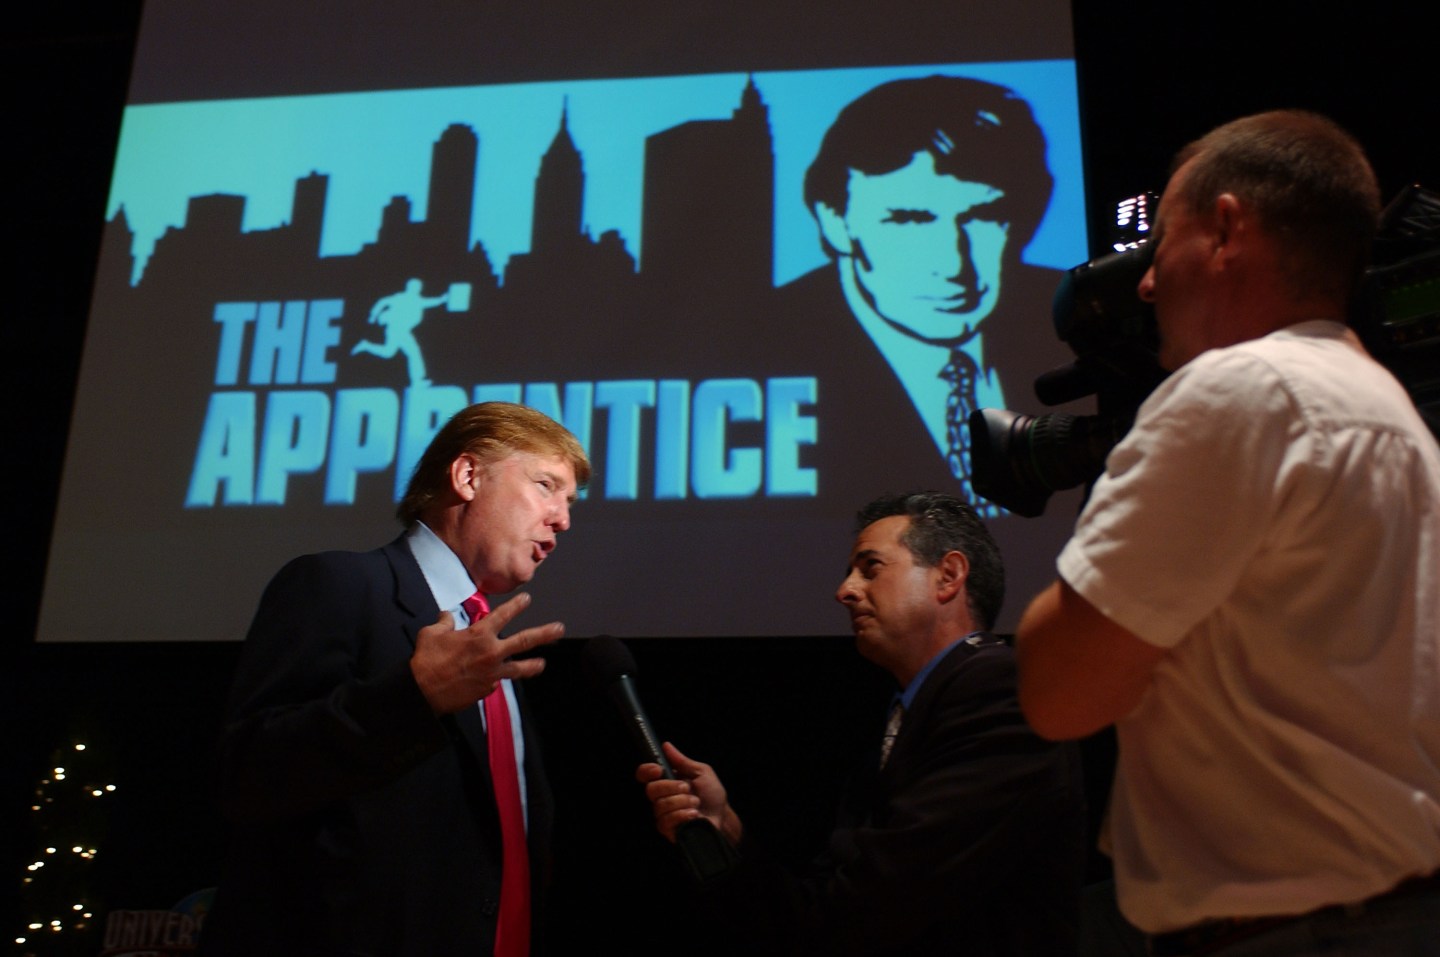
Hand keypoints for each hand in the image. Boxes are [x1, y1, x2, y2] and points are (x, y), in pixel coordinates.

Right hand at [409, 592, 562, 713]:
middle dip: (544, 634)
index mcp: (479, 635)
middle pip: (524, 641)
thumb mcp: (431, 633)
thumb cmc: (426, 660)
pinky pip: (495, 681)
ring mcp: (492, 673)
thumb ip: (444, 623)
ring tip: (543, 663)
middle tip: (559, 629)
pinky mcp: (487, 689)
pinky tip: (491, 680)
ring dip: (533, 665)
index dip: (516, 606)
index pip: (502, 615)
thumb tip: (447, 616)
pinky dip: (494, 678)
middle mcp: (491, 653)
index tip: (527, 599)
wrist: (422, 691)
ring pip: (519, 668)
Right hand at [635, 742, 742, 844]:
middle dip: (671, 787)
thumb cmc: (712, 795)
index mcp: (667, 781)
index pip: (644, 774)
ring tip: (696, 803)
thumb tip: (666, 746)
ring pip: (660, 806)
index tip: (658, 770)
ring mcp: (663, 814)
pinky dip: (683, 815)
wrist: (722, 817)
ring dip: (682, 802)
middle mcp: (661, 797)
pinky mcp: (668, 829)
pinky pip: (666, 821)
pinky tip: (694, 815)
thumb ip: (683, 761)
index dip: (647, 771)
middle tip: (687, 788)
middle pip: (651, 790)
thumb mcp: (701, 772)